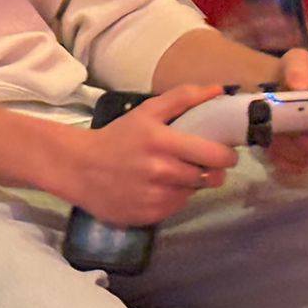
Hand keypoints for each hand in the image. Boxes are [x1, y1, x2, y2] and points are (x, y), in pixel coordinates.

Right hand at [59, 83, 237, 225]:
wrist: (80, 168)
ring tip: (174, 173)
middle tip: (200, 163)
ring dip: (191, 184)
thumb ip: (183, 98)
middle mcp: (161, 173)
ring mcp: (156, 198)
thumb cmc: (118, 137)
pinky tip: (159, 188)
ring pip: (193, 193)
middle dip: (210, 171)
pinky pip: (176, 207)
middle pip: (209, 178)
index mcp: (163, 142)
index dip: (227, 156)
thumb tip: (219, 90)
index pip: (215, 156)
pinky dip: (173, 198)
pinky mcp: (150, 217)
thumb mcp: (147, 111)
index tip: (225, 153)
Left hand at [266, 48, 307, 173]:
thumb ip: (298, 67)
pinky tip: (270, 148)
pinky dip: (284, 162)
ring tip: (273, 138)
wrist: (273, 91)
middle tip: (301, 140)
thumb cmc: (292, 74)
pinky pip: (302, 169)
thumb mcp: (294, 60)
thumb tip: (301, 85)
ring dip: (295, 153)